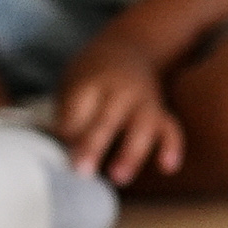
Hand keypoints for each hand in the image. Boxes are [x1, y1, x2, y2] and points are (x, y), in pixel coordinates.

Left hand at [52, 29, 183, 184]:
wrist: (128, 49)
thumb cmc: (92, 76)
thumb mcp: (73, 84)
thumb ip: (68, 115)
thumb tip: (59, 150)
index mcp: (92, 82)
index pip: (79, 110)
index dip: (68, 132)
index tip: (56, 152)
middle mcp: (121, 90)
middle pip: (107, 119)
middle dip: (94, 145)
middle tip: (82, 171)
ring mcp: (144, 100)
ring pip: (141, 127)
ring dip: (131, 153)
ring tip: (119, 178)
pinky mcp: (161, 111)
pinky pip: (170, 129)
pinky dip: (171, 147)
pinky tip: (167, 167)